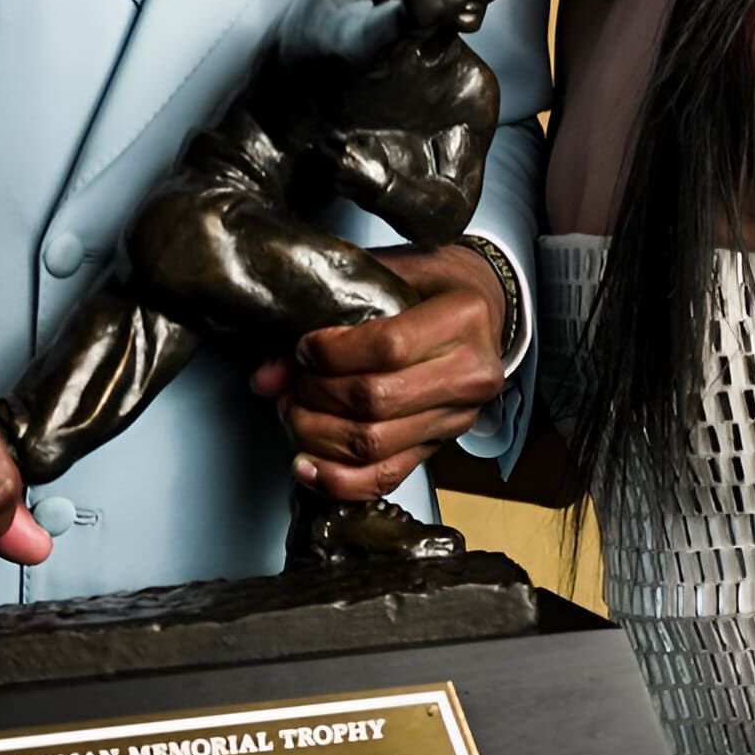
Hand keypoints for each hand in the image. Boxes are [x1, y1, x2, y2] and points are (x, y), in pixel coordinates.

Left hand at [249, 243, 507, 501]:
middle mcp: (469, 374)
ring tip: (294, 414)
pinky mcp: (441, 446)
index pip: (388, 347)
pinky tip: (308, 466)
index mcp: (463, 319)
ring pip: (374, 445)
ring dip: (318, 435)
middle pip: (376, 401)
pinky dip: (339, 480)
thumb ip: (332, 310)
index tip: (305, 348)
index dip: (332, 353)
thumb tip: (269, 375)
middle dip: (317, 395)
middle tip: (293, 384)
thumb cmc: (436, 283)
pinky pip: (386, 477)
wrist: (486, 309)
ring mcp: (457, 417)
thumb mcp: (391, 274)